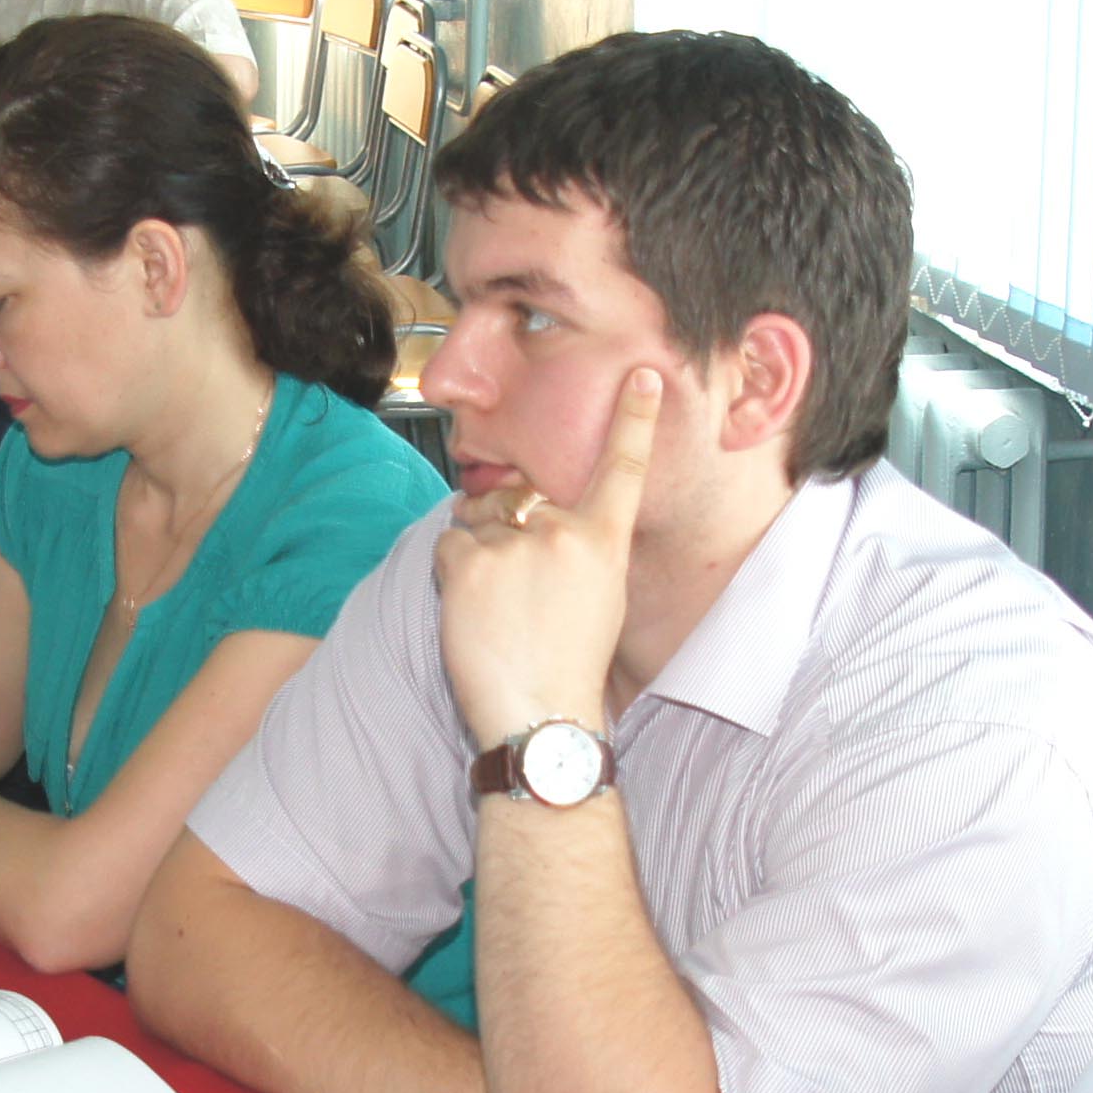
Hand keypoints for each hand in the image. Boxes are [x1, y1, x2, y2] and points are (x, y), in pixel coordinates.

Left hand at [435, 366, 658, 746]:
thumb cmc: (570, 664)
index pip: (623, 468)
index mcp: (603, 541)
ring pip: (479, 522)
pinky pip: (449, 543)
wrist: (540, 716)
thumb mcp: (602, 596)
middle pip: (520, 499)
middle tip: (517, 593)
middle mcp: (563, 532)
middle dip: (507, 528)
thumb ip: (582, 545)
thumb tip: (549, 516)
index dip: (634, 419)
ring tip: (499, 610)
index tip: (643, 376)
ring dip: (478, 553)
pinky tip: (474, 610)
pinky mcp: (468, 561)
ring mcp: (515, 544)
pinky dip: (451, 571)